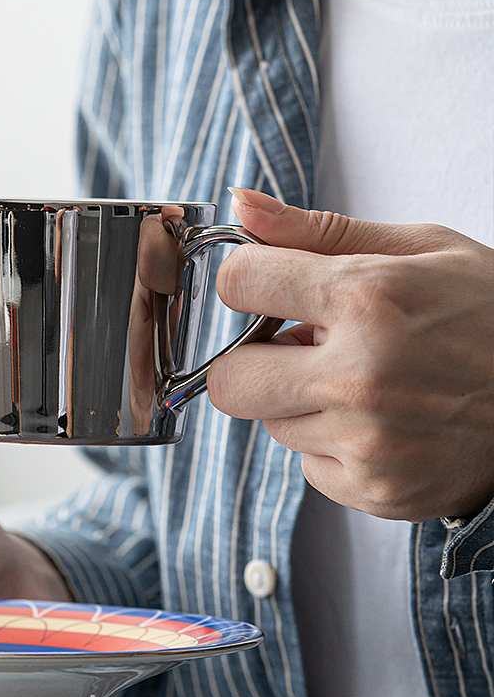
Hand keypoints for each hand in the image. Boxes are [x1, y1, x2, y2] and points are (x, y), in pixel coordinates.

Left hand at [206, 189, 493, 521]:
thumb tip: (240, 206)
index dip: (248, 282)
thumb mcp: (422, 248)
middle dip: (253, 359)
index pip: (238, 284)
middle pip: (229, 381)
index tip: (268, 288)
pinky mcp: (376, 490)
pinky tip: (384, 421)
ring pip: (272, 424)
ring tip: (363, 382)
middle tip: (300, 346)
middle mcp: (360, 375)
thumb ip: (319, 231)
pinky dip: (334, 446)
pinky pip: (310, 467)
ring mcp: (367, 441)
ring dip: (300, 402)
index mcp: (368, 297)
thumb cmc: (493, 313)